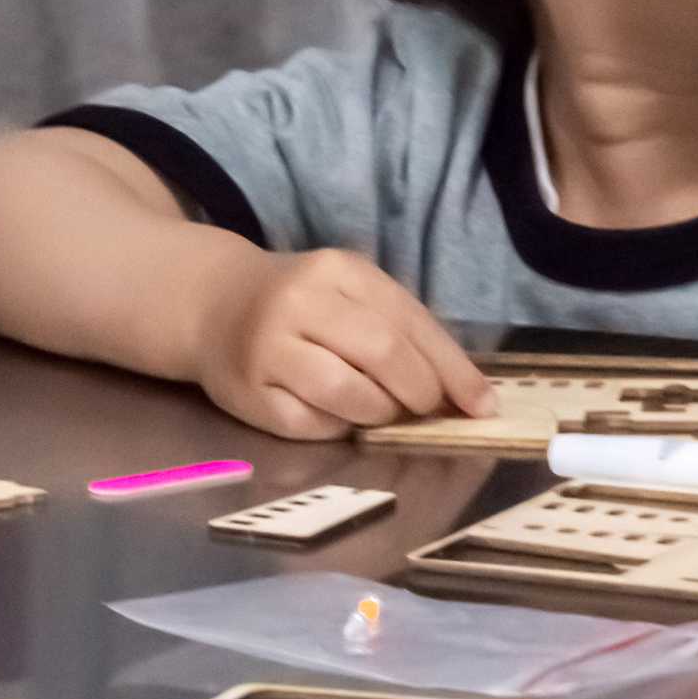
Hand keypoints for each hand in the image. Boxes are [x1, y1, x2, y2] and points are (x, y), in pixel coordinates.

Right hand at [189, 247, 487, 439]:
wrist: (214, 303)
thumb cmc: (304, 304)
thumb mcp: (353, 295)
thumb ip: (405, 332)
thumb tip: (468, 395)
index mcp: (337, 271)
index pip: (410, 322)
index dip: (453, 369)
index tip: (483, 405)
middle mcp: (299, 302)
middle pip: (382, 354)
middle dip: (420, 393)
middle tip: (426, 409)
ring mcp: (267, 346)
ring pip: (348, 394)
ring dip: (379, 414)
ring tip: (379, 410)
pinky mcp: (247, 392)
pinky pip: (310, 424)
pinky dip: (335, 427)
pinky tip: (334, 414)